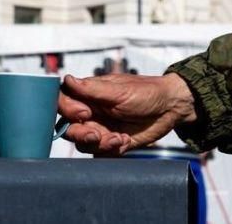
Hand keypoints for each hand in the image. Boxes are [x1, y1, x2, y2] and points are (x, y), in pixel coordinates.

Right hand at [58, 73, 196, 156]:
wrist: (169, 108)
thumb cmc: (146, 92)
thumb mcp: (119, 90)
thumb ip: (91, 89)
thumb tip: (67, 79)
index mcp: (88, 95)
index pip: (62, 102)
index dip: (67, 110)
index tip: (84, 112)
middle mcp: (90, 112)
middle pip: (68, 128)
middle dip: (80, 134)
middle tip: (96, 133)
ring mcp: (100, 128)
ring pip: (82, 144)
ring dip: (98, 144)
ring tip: (117, 138)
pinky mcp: (111, 143)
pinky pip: (100, 153)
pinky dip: (111, 150)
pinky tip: (125, 140)